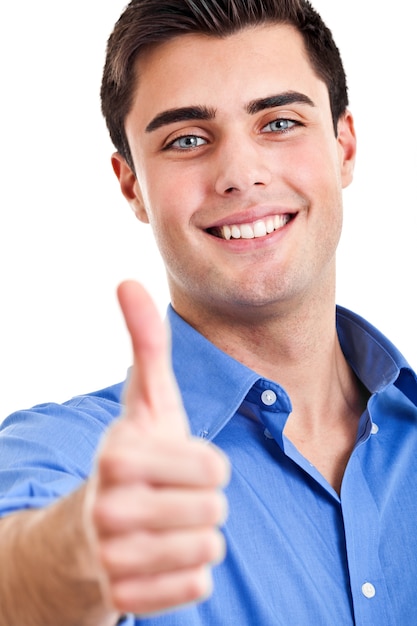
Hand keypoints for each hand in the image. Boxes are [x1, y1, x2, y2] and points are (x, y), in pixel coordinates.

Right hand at [85, 281, 229, 616]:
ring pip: (207, 550)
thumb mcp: (145, 401)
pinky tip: (165, 554)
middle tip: (173, 495)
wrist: (91, 525)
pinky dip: (190, 571)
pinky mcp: (124, 596)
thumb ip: (145, 344)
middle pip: (214, 511)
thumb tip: (127, 280)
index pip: (215, 470)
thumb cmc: (134, 454)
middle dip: (204, 501)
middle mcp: (110, 509)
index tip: (181, 462)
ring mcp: (114, 558)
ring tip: (168, 522)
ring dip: (198, 534)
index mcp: (119, 456)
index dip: (208, 465)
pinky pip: (195, 586)